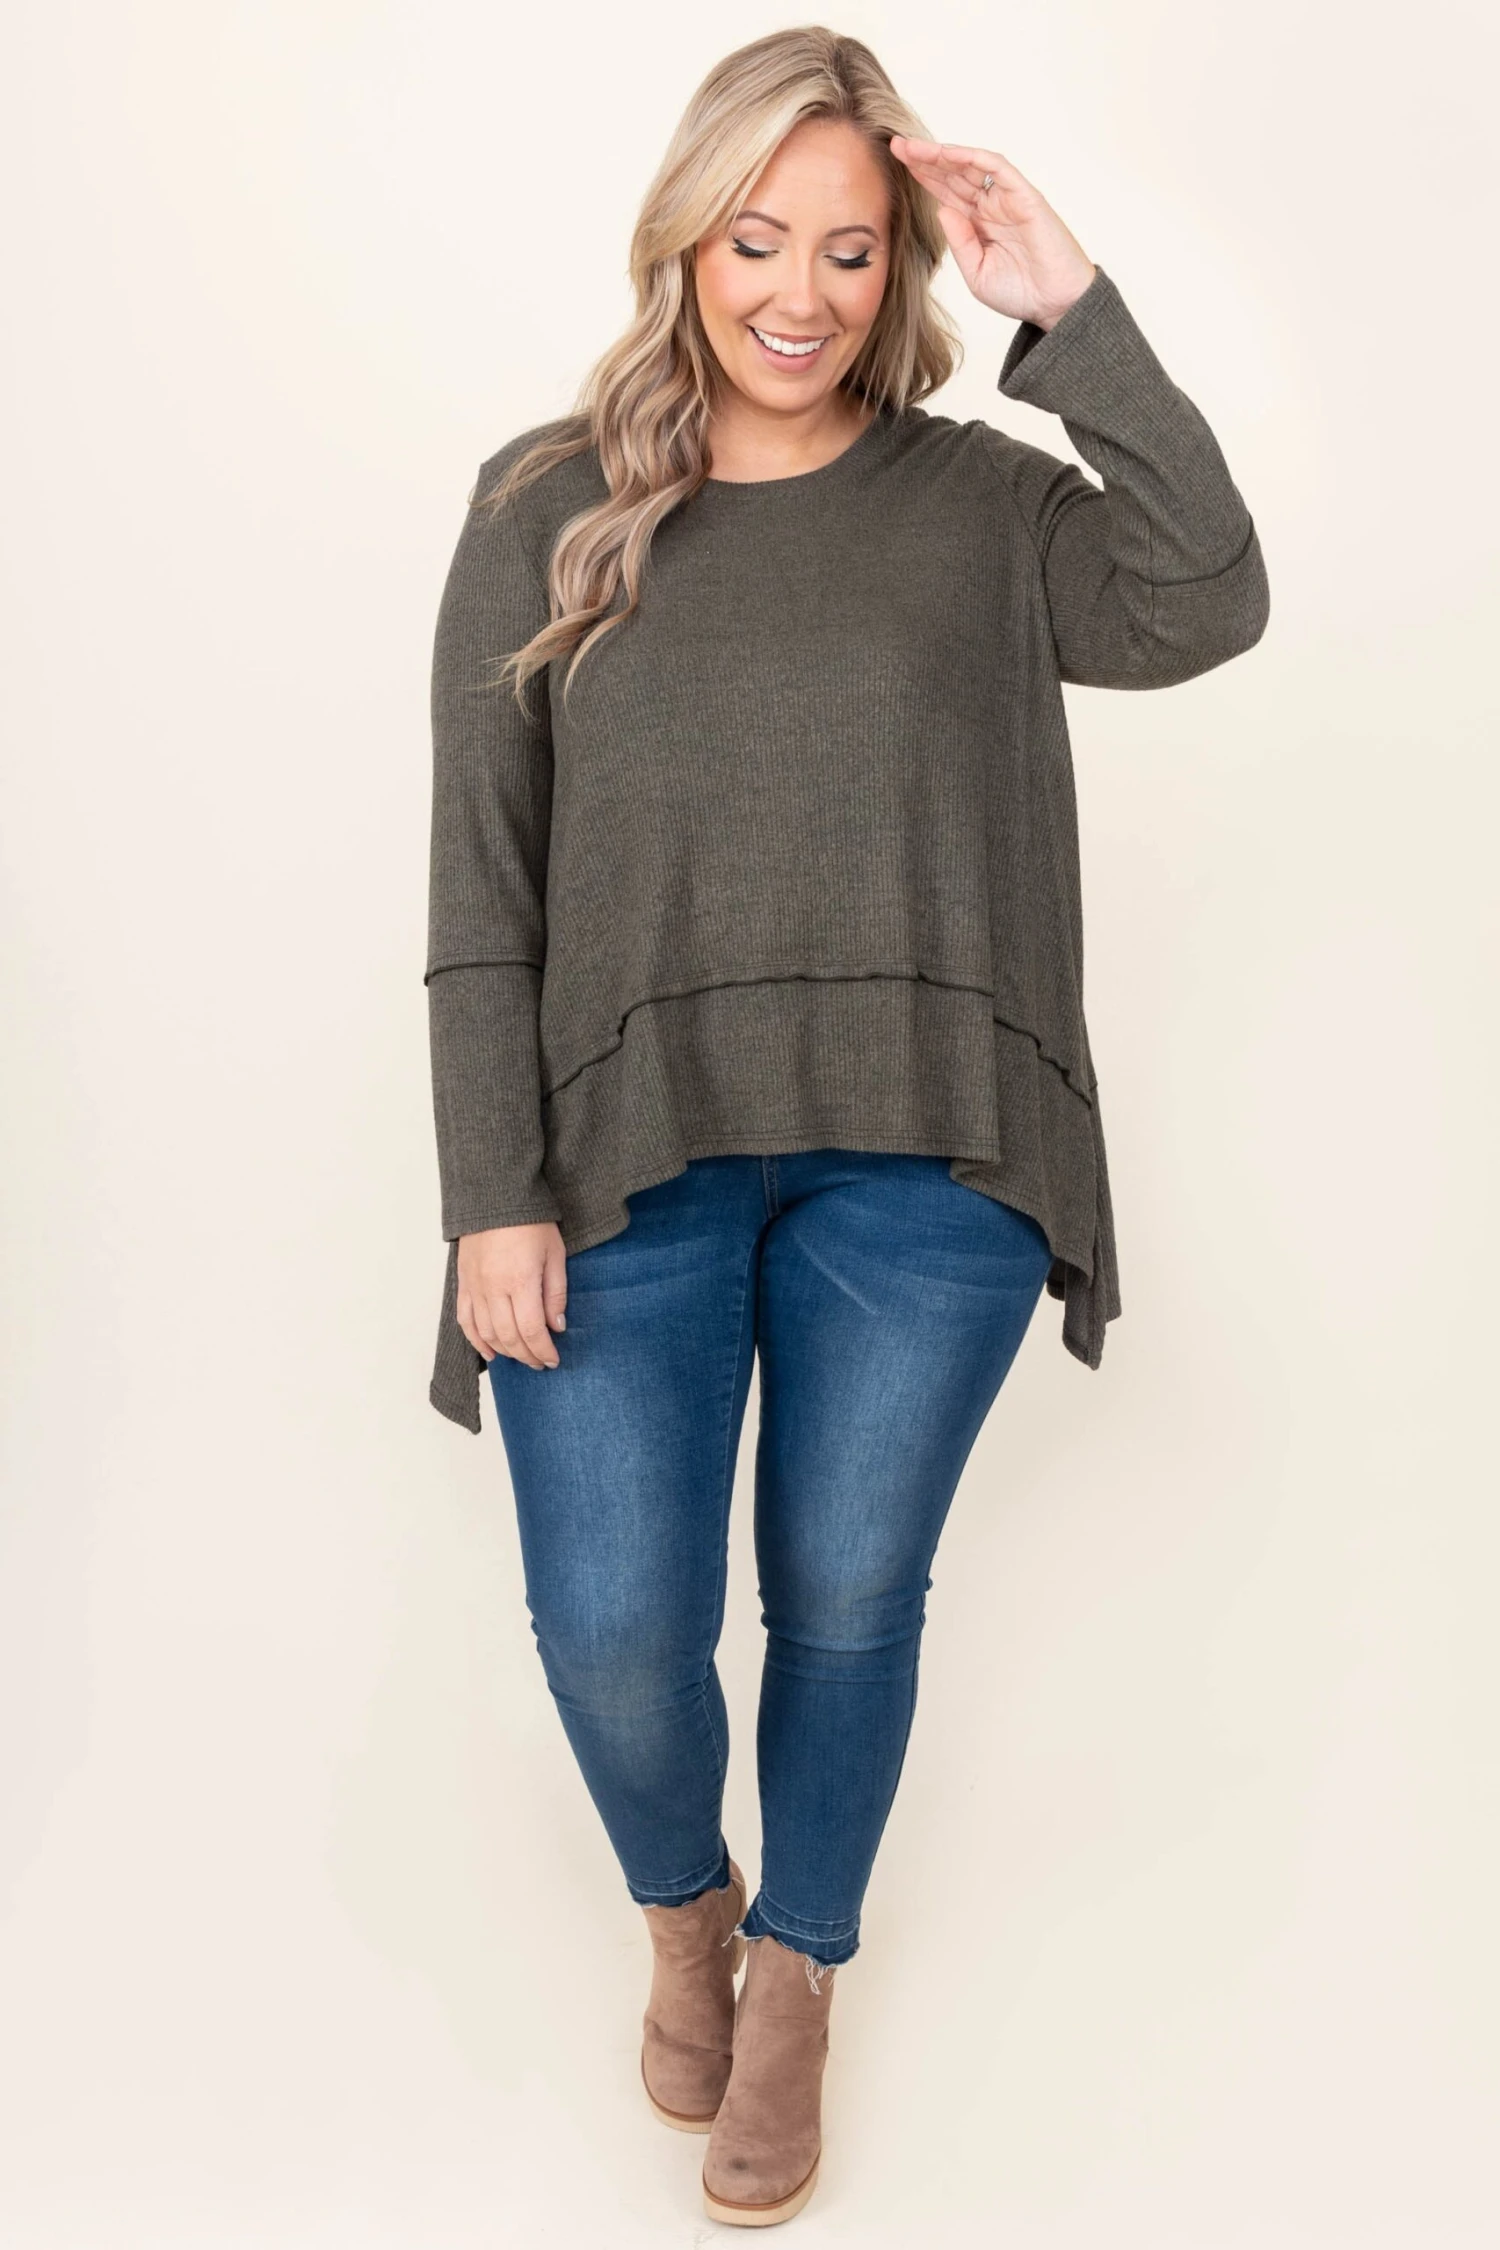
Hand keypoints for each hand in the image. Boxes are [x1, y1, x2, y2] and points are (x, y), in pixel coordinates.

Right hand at [458, 1221, 567, 1369]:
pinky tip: (489, 1353)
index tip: (553, 1360)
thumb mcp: (555, 1254)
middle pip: (509, 1337)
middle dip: (527, 1355)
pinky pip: (465, 1320)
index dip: (543, 1351)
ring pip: (486, 1333)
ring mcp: (475, 1288)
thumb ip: (556, 1293)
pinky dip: (476, 1341)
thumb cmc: (530, 1222)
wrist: (496, 1198)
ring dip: (505, 1351)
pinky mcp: (464, 1283)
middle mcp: (494, 1289)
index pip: (531, 1330)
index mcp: (520, 1281)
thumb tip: (557, 1325)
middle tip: (541, 1362)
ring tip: (521, 1357)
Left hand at [889, 136, 1096, 330]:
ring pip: (971, 167)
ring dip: (942, 155)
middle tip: (896, 145)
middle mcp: (991, 207)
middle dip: (925, 160)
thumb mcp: (976, 273)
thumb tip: (941, 209)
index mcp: (978, 225)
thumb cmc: (1021, 292)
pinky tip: (948, 153)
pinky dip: (973, 158)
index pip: (946, 194)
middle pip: (954, 175)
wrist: (1056, 304)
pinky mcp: (1024, 195)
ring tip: (913, 148)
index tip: (897, 165)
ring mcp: (1007, 199)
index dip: (923, 178)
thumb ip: (959, 242)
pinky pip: (998, 168)